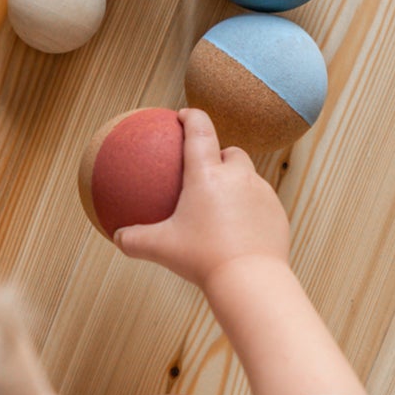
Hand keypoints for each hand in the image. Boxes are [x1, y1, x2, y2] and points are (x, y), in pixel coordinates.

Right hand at [114, 109, 290, 289]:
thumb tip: (116, 237)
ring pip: (249, 179)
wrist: (250, 280)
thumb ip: (135, 240)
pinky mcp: (277, 214)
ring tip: (224, 207)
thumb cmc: (202, 259)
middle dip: (220, 156)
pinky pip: (262, 205)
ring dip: (237, 186)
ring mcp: (262, 193)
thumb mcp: (161, 249)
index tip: (183, 115)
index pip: (200, 131)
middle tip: (208, 172)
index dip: (191, 117)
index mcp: (207, 174)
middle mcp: (238, 176)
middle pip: (231, 153)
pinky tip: (241, 230)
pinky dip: (251, 211)